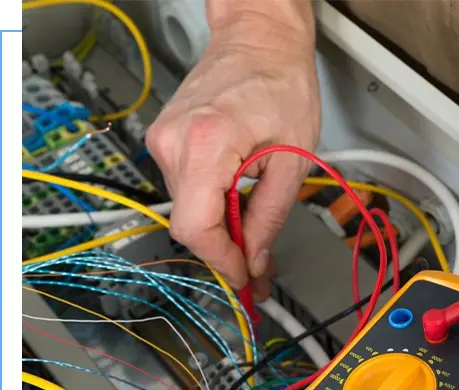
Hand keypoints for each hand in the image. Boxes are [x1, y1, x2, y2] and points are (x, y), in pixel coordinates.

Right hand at [147, 0, 318, 298]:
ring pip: (188, 211)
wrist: (258, 40)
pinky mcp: (167, 141)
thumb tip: (256, 259)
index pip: (197, 227)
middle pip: (190, 224)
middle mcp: (173, 143)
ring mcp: (163, 141)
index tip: (245, 278)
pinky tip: (237, 209)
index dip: (222, 261)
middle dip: (226, 252)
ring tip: (254, 237)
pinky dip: (212, 208)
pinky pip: (187, 191)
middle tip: (258, 270)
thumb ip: (271, 216)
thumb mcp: (292, 159)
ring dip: (221, 231)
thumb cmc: (281, 83)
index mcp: (206, 143)